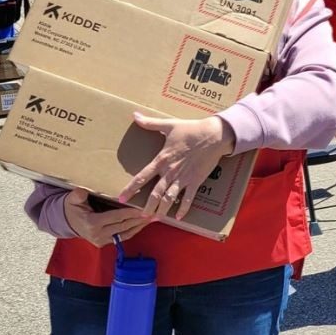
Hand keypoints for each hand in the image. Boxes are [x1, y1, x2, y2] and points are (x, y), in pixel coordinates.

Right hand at [63, 188, 152, 247]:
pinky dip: (134, 230)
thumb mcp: (71, 199)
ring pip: (126, 233)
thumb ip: (77, 195)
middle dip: (139, 219)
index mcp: (92, 223)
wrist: (66, 222)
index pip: (116, 217)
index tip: (142, 208)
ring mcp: (102, 241)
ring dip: (140, 226)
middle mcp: (98, 234)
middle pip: (123, 226)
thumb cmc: (72, 208)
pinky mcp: (106, 243)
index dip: (130, 213)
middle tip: (154, 211)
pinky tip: (143, 224)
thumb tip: (82, 192)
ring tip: (153, 218)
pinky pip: (123, 237)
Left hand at [118, 113, 235, 219]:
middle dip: (147, 207)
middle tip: (141, 217)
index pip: (141, 177)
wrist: (214, 135)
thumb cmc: (191, 129)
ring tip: (156, 219)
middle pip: (155, 194)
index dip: (130, 189)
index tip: (121, 198)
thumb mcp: (169, 125)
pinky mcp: (196, 180)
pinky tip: (179, 217)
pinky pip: (189, 198)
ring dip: (162, 210)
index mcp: (162, 160)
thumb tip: (134, 115)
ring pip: (170, 199)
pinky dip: (183, 208)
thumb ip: (150, 123)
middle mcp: (171, 172)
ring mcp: (184, 178)